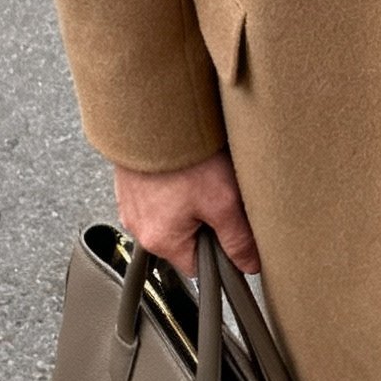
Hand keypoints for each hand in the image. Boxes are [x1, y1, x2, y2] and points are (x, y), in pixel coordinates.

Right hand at [113, 149, 261, 280]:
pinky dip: (174, 184)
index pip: (198, 268)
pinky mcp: (130, 181)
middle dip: (205, 223)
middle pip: (184, 240)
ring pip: (171, 215)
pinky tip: (187, 167)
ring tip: (203, 176)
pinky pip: (157, 193)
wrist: (152, 112)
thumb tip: (249, 264)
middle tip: (219, 195)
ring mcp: (130, 203)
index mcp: (161, 240)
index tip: (234, 232)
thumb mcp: (223, 202)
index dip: (221, 252)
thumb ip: (238, 239)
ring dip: (190, 201)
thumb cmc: (184, 158)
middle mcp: (139, 226)